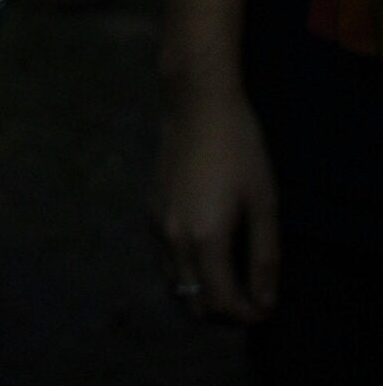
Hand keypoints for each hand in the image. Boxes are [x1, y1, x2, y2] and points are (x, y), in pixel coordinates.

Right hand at [154, 83, 279, 321]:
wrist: (197, 102)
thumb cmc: (238, 147)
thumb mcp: (263, 202)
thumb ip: (265, 256)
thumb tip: (265, 300)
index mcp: (205, 238)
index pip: (223, 302)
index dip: (248, 314)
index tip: (266, 307)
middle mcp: (174, 238)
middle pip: (196, 302)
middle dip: (224, 310)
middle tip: (250, 296)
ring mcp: (157, 224)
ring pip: (176, 284)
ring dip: (202, 293)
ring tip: (230, 280)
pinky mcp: (149, 210)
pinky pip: (165, 260)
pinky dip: (185, 272)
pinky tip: (206, 254)